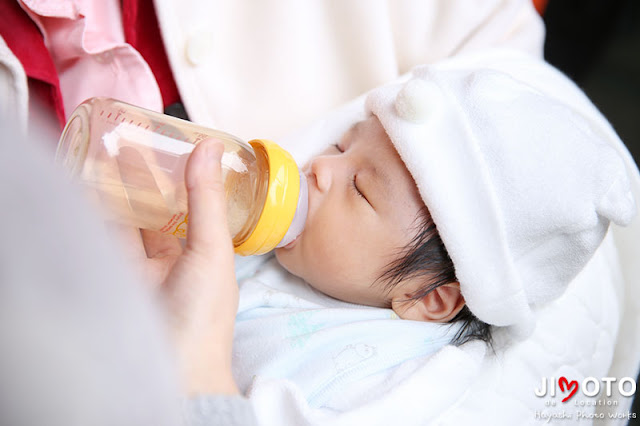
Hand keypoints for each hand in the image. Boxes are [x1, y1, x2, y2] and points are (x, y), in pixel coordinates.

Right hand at [115, 140, 238, 395]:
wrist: (175, 368)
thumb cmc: (203, 316)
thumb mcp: (212, 250)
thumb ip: (206, 199)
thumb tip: (210, 148)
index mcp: (205, 255)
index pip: (193, 208)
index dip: (184, 180)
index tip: (174, 149)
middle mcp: (173, 261)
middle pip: (156, 212)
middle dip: (145, 182)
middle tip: (132, 144)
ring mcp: (142, 270)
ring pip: (129, 222)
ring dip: (120, 192)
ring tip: (110, 155)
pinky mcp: (114, 277)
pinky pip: (106, 239)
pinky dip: (99, 214)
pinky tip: (94, 188)